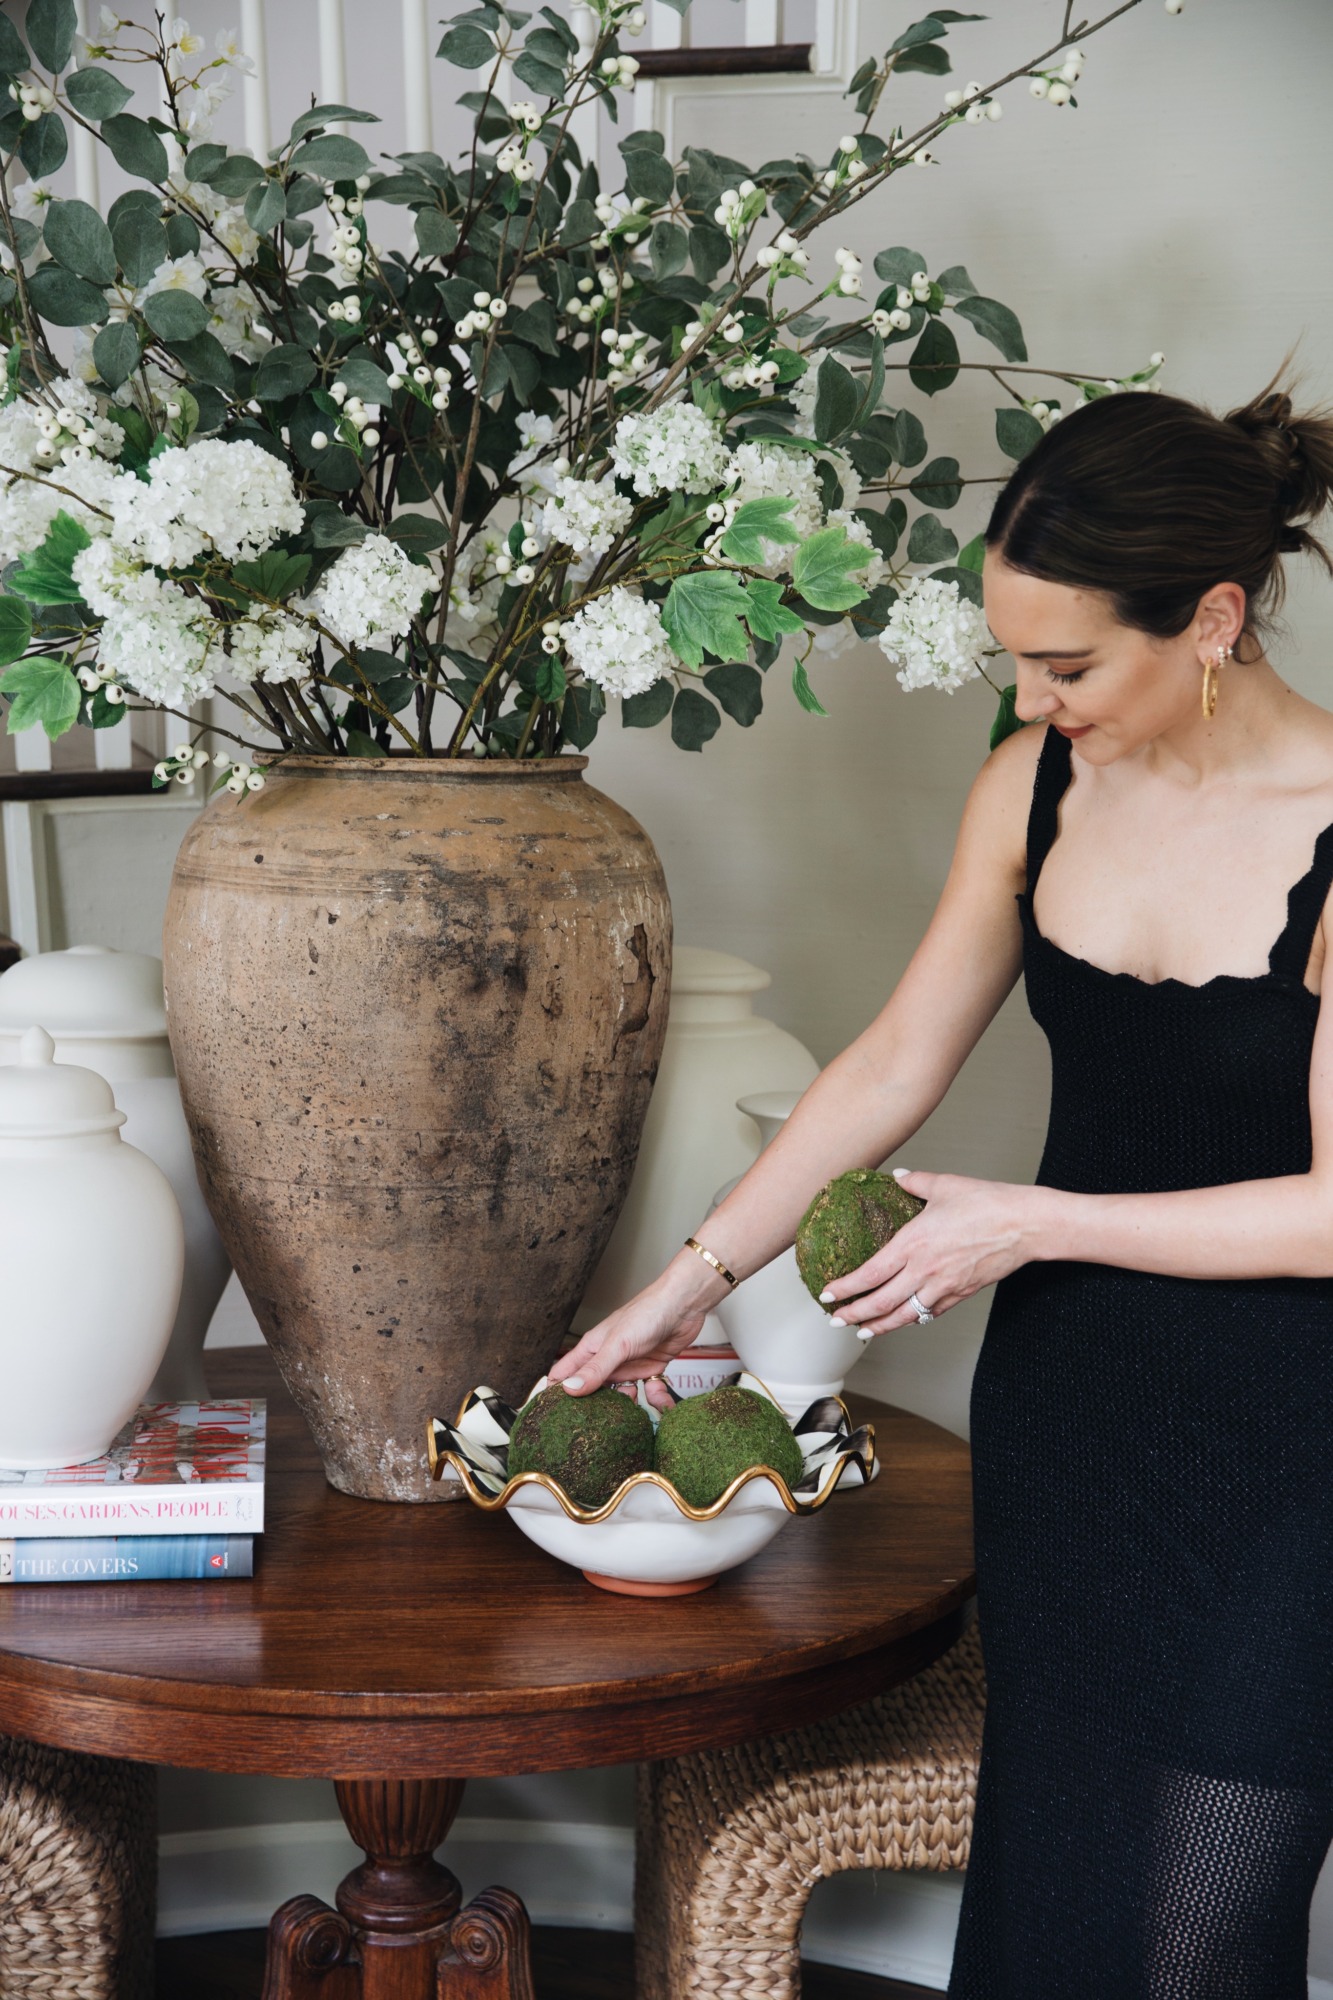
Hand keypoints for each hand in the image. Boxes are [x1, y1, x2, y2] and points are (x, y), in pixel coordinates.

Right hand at [548, 1256, 720, 1407]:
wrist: (684, 1305)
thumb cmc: (647, 1313)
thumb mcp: (617, 1345)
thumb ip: (595, 1369)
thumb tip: (569, 1390)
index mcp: (592, 1349)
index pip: (563, 1374)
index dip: (556, 1394)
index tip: (554, 1417)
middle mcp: (608, 1359)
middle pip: (592, 1391)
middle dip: (596, 1409)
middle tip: (601, 1425)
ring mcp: (629, 1366)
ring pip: (621, 1396)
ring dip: (629, 1408)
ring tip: (636, 1412)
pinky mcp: (651, 1370)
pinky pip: (650, 1392)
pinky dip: (658, 1400)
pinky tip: (664, 1405)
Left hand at [819, 1169, 1041, 1339]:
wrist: (1024, 1225)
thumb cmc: (988, 1204)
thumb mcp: (944, 1185)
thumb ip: (914, 1182)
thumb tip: (899, 1178)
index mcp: (913, 1243)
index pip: (869, 1274)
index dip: (845, 1288)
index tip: (828, 1293)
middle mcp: (924, 1270)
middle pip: (880, 1302)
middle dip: (854, 1314)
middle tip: (835, 1319)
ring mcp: (943, 1286)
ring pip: (903, 1316)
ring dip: (878, 1326)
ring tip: (861, 1331)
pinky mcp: (960, 1294)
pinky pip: (929, 1313)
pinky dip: (911, 1320)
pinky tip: (902, 1320)